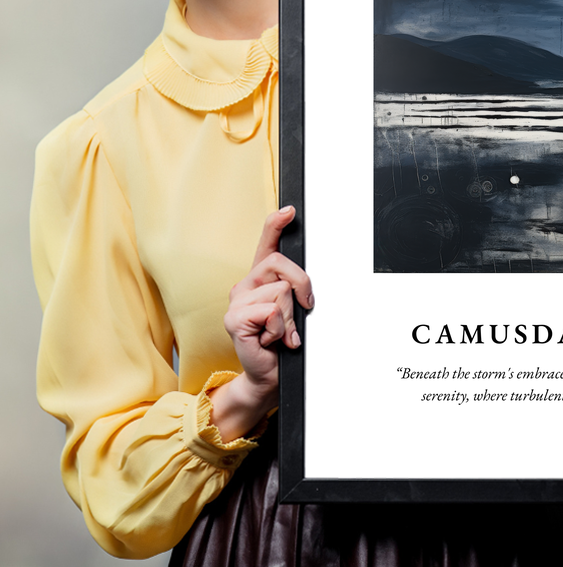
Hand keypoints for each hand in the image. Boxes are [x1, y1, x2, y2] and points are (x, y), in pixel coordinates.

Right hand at [209, 206, 313, 440]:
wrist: (269, 375)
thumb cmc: (282, 343)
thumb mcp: (294, 311)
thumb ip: (295, 291)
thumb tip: (305, 284)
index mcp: (260, 279)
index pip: (266, 244)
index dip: (276, 224)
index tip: (290, 211)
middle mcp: (245, 285)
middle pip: (281, 264)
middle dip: (302, 286)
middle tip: (302, 310)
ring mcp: (237, 301)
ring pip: (281, 291)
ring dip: (290, 317)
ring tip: (281, 333)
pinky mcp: (234, 319)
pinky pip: (271, 311)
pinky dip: (280, 329)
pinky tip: (271, 340)